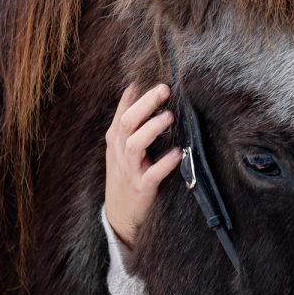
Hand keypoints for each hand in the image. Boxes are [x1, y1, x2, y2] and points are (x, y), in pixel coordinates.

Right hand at [105, 83, 182, 247]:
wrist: (119, 215)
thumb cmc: (124, 174)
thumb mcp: (120, 147)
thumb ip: (127, 119)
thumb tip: (134, 88)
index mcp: (115, 141)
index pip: (122, 113)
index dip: (133, 97)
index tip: (146, 79)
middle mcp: (120, 153)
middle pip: (128, 123)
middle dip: (145, 105)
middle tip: (164, 89)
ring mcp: (130, 170)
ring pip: (135, 145)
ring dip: (152, 129)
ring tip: (169, 116)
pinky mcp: (142, 188)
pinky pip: (152, 174)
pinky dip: (165, 163)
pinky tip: (178, 154)